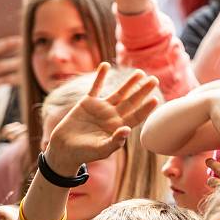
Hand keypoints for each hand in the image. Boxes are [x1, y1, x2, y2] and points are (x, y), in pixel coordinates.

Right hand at [44, 63, 158, 176]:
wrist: (64, 149)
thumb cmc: (84, 153)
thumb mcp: (101, 150)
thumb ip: (115, 141)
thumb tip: (127, 130)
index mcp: (119, 127)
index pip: (136, 116)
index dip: (146, 108)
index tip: (155, 99)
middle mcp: (113, 116)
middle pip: (131, 101)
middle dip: (142, 91)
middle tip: (155, 80)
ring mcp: (101, 108)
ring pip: (119, 92)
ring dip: (129, 83)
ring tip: (140, 72)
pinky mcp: (88, 102)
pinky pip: (95, 87)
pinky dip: (100, 76)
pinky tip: (106, 65)